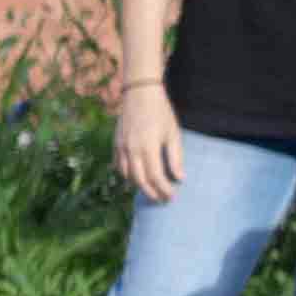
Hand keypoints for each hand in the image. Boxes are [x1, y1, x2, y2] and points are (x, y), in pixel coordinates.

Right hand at [116, 84, 184, 201]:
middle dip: (151, 193)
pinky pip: (118, 166)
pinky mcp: (116, 144)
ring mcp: (121, 147)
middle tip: (161, 200)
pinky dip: (126, 175)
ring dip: (138, 185)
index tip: (172, 197)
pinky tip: (135, 177)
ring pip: (127, 175)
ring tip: (150, 190)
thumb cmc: (161, 113)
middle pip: (140, 180)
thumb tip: (180, 178)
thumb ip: (175, 157)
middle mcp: (132, 150)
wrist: (139, 95)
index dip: (164, 190)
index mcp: (149, 147)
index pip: (156, 177)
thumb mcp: (173, 134)